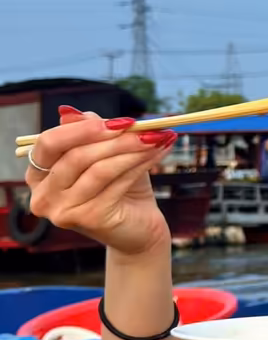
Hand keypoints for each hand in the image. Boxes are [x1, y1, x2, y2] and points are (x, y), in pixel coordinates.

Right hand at [25, 108, 177, 256]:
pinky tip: (157, 154)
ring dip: (132, 150)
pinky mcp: (87, 218)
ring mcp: (63, 210)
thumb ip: (88, 133)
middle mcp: (42, 195)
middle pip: (76, 155)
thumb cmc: (121, 188)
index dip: (83, 128)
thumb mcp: (105, 154)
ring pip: (98, 168)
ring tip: (157, 138)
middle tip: (145, 128)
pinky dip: (139, 165)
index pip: (49, 143)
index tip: (120, 120)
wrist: (140, 228)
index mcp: (38, 174)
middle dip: (114, 138)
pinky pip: (115, 183)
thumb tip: (70, 111)